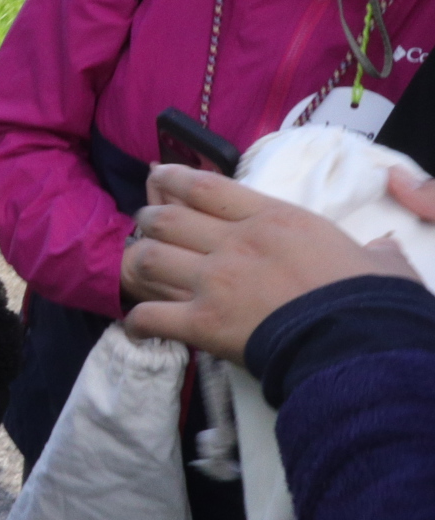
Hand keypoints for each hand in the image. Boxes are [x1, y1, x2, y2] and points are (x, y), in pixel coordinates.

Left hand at [121, 164, 419, 359]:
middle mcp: (233, 243)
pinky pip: (149, 315)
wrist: (355, 342)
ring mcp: (212, 282)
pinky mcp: (201, 322)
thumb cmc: (370, 299)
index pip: (206, 186)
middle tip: (148, 229)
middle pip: (165, 219)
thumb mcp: (376, 260)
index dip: (175, 179)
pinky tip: (136, 325)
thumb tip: (383, 251)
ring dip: (139, 263)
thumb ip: (371, 250)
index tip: (161, 177)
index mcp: (273, 219)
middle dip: (149, 221)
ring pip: (149, 258)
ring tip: (139, 269)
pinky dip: (136, 320)